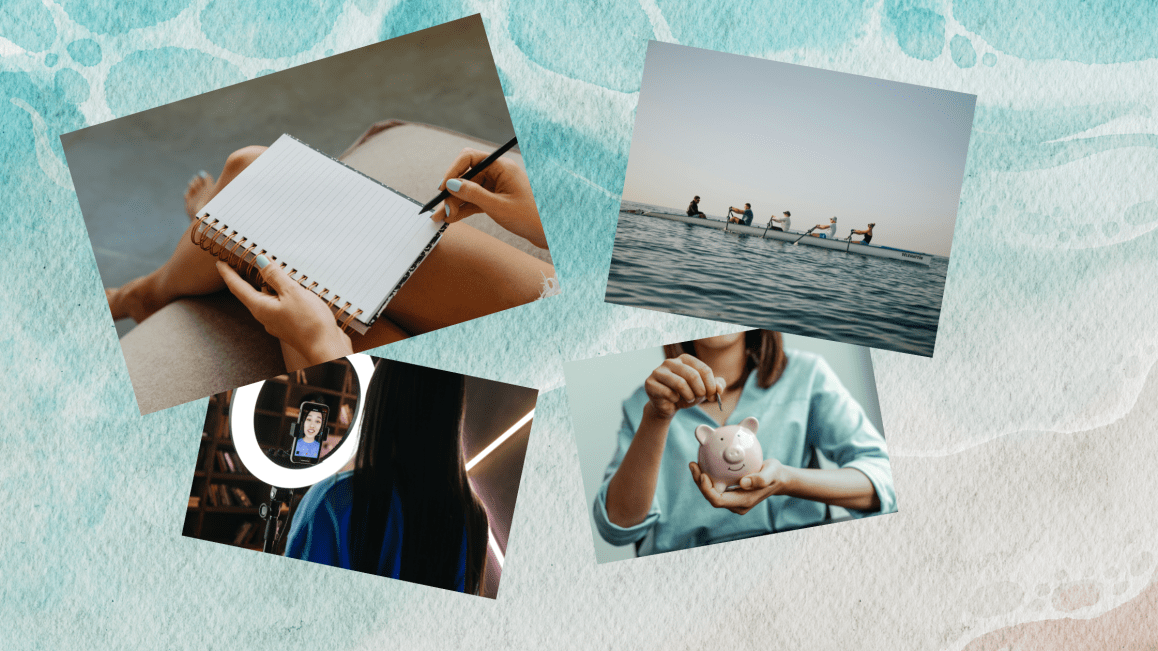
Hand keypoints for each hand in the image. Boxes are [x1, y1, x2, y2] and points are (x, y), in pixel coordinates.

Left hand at [216, 259, 352, 365]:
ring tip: (269, 271)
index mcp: (261, 307)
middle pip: (251, 293)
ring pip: (268, 299)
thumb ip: (275, 276)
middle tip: (240, 263)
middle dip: (245, 278)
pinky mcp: (292, 324)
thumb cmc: (310, 323)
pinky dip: (281, 294)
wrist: (327, 348)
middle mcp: (266, 316)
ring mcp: (279, 321)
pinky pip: (281, 305)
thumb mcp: (292, 293)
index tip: (220, 262)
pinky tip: (290, 289)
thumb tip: (260, 261)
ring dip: (267, 285)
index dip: (228, 273)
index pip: (238, 287)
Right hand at [436, 148, 547, 248]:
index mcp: (501, 167)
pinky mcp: (497, 199)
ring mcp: (497, 187)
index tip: (442, 187)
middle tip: (440, 210)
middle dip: (451, 193)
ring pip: (469, 190)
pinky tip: (452, 217)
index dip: (453, 171)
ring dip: (455, 203)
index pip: (469, 158)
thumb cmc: (531, 217)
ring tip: (442, 217)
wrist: (549, 233)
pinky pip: (475, 201)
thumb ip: (473, 195)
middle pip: (466, 176)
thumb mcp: (498, 207)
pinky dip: (464, 208)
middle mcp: (498, 173)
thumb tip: (451, 184)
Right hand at [643, 354, 726, 419]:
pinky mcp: (650, 383)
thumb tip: (720, 388)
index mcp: (685, 359)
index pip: (704, 370)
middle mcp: (670, 361)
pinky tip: (673, 400)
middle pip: (693, 375)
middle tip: (699, 398)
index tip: (712, 396)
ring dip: (689, 396)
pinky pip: (668, 393)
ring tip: (688, 399)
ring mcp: (658, 371)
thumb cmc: (687, 394)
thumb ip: (716, 386)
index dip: (711, 386)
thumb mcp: (704, 390)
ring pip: (680, 384)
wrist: (669, 406)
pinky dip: (675, 400)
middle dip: (700, 391)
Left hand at [689, 459, 788, 514]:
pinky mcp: (731, 494)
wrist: (778, 479)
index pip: (719, 500)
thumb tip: (743, 483)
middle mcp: (736, 504)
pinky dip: (708, 478)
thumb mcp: (772, 473)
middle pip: (712, 497)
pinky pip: (715, 487)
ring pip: (712, 493)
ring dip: (700, 480)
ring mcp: (733, 500)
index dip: (707, 490)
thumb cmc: (775, 474)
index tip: (703, 474)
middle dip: (699, 483)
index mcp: (744, 501)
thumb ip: (761, 479)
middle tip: (693, 465)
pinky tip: (703, 464)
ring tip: (694, 464)